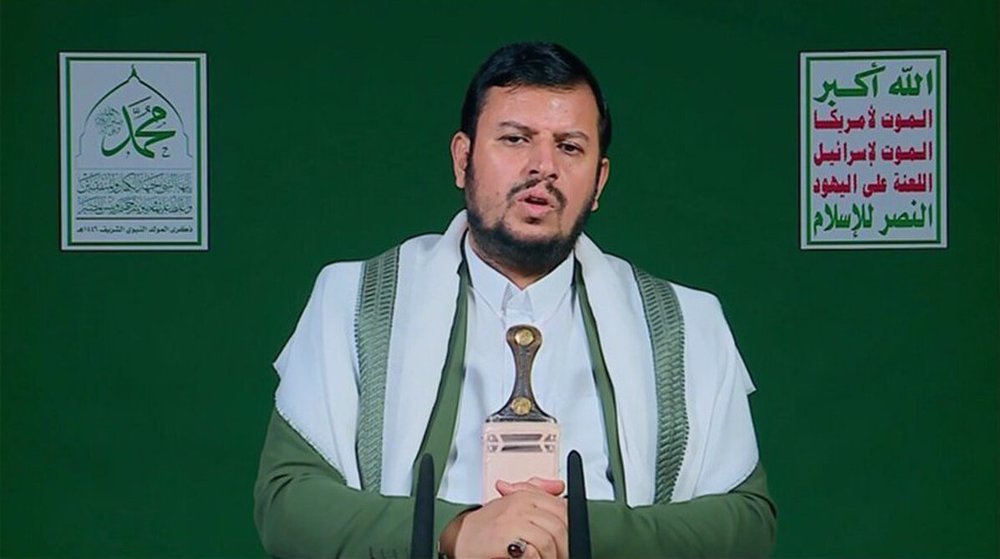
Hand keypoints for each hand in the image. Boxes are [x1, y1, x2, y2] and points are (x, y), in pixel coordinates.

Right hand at [439, 480, 567, 558]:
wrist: (459, 539)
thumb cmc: (486, 526)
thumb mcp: (512, 504)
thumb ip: (536, 492)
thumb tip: (558, 486)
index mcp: (525, 496)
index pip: (563, 509)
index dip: (570, 527)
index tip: (568, 540)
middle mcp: (519, 506)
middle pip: (559, 526)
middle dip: (564, 545)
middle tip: (561, 555)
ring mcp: (511, 522)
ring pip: (548, 541)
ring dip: (551, 556)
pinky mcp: (503, 540)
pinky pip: (532, 552)